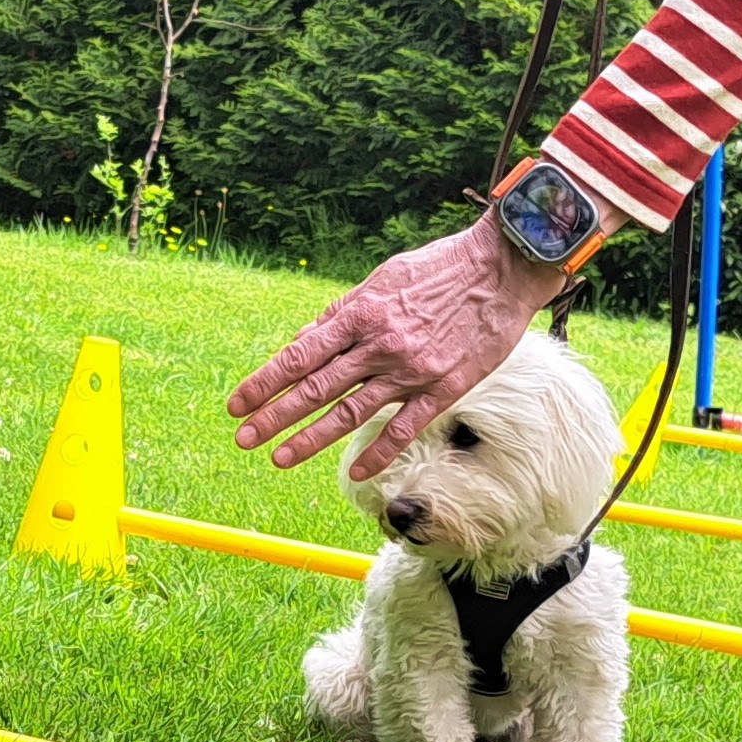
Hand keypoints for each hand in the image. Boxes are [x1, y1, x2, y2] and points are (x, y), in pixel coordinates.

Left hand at [227, 213, 582, 483]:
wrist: (504, 268)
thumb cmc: (440, 268)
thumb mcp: (383, 279)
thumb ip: (342, 315)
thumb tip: (302, 342)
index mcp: (361, 314)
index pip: (300, 355)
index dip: (264, 382)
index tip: (237, 403)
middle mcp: (380, 345)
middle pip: (315, 388)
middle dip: (274, 416)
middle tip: (243, 438)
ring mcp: (411, 370)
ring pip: (350, 413)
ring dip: (310, 439)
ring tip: (279, 458)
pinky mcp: (444, 388)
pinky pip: (403, 428)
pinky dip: (378, 453)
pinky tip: (355, 474)